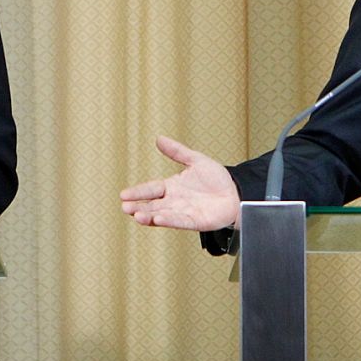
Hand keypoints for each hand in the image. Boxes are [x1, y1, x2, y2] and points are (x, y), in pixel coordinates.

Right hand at [120, 135, 240, 230]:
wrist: (237, 193)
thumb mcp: (196, 160)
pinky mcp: (194, 222)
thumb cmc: (218, 179)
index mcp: (172, 186)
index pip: (151, 189)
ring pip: (162, 214)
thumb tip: (159, 138)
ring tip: (137, 215)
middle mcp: (175, 201)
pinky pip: (179, 221)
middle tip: (126, 207)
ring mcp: (183, 212)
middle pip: (153, 204)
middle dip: (139, 206)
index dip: (138, 192)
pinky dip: (168, 220)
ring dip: (149, 215)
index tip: (123, 195)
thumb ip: (177, 151)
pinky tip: (157, 219)